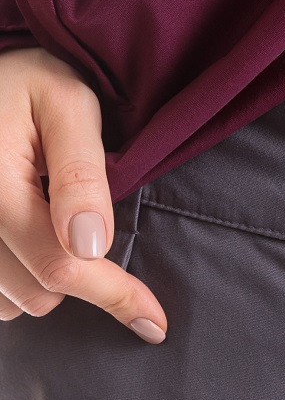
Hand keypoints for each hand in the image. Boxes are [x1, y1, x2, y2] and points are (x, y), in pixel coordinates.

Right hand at [0, 47, 167, 341]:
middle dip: (81, 276)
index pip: (60, 267)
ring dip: (44, 279)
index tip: (154, 321)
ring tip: (56, 222)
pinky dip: (17, 279)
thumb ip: (80, 173)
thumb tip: (91, 247)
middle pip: (35, 292)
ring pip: (9, 302)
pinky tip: (32, 238)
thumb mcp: (69, 104)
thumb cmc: (32, 79)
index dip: (114, 295)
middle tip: (93, 225)